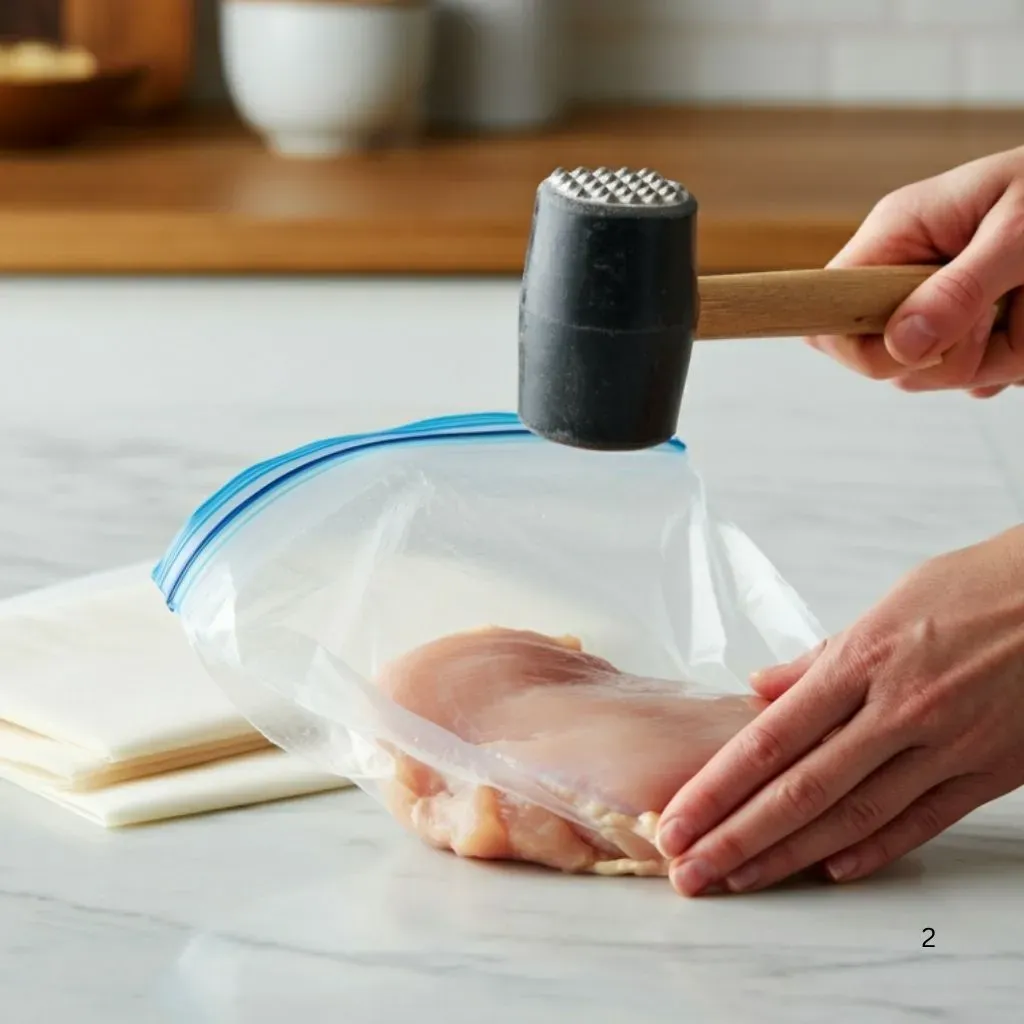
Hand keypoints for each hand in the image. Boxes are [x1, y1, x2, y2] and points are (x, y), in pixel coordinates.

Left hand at [656, 525, 1023, 895]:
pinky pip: (921, 822)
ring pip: (854, 816)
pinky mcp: (991, 771)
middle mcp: (899, 709)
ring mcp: (947, 745)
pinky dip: (873, 851)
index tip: (676, 818)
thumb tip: (760, 689)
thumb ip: (820, 658)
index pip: (771, 739)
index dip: (717, 787)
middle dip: (736, 836)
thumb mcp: (886, 606)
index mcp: (863, 660)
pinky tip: (830, 871)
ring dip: (789, 855)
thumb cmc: (973, 588)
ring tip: (740, 879)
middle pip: (801, 789)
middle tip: (689, 871)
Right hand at [810, 147, 1023, 395]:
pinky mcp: (964, 322)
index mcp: (898, 233)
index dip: (858, 346)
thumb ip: (959, 290)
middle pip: (882, 357)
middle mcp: (905, 270)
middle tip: (998, 316)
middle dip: (949, 356)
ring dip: (992, 357)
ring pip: (931, 372)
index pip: (830, 308)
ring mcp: (934, 300)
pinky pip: (966, 371)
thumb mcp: (1019, 236)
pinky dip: (1006, 362)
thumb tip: (902, 344)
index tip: (919, 346)